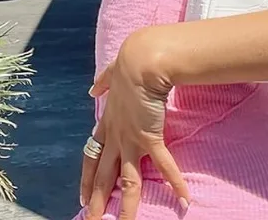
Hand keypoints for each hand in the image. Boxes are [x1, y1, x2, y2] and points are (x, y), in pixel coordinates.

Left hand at [80, 31, 189, 218]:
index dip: (88, 178)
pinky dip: (175, 182)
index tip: (83, 196)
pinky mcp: (150, 138)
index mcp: (108, 121)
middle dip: (97, 202)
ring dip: (126, 206)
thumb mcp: (112, 73)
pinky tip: (184, 200)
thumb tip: (93, 87)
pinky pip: (163, 165)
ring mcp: (131, 139)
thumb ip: (104, 82)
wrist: (141, 62)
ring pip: (126, 181)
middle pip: (103, 176)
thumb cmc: (130, 63)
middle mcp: (116, 135)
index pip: (92, 156)